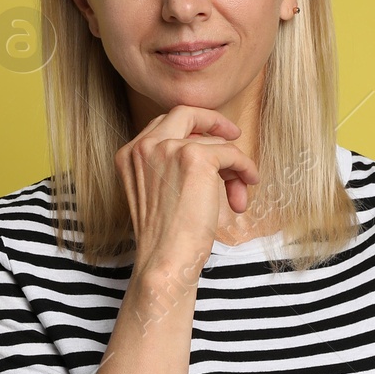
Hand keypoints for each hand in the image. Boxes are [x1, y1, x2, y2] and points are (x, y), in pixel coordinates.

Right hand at [114, 105, 260, 275]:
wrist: (165, 260)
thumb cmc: (165, 238)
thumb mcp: (158, 193)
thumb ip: (170, 166)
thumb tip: (214, 150)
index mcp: (129, 154)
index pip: (163, 125)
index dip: (191, 128)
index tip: (211, 138)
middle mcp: (144, 146)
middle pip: (184, 113)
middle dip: (212, 120)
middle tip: (233, 134)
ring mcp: (168, 148)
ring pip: (213, 142)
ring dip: (232, 167)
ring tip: (238, 196)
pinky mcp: (195, 157)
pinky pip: (231, 153)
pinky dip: (244, 169)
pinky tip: (245, 191)